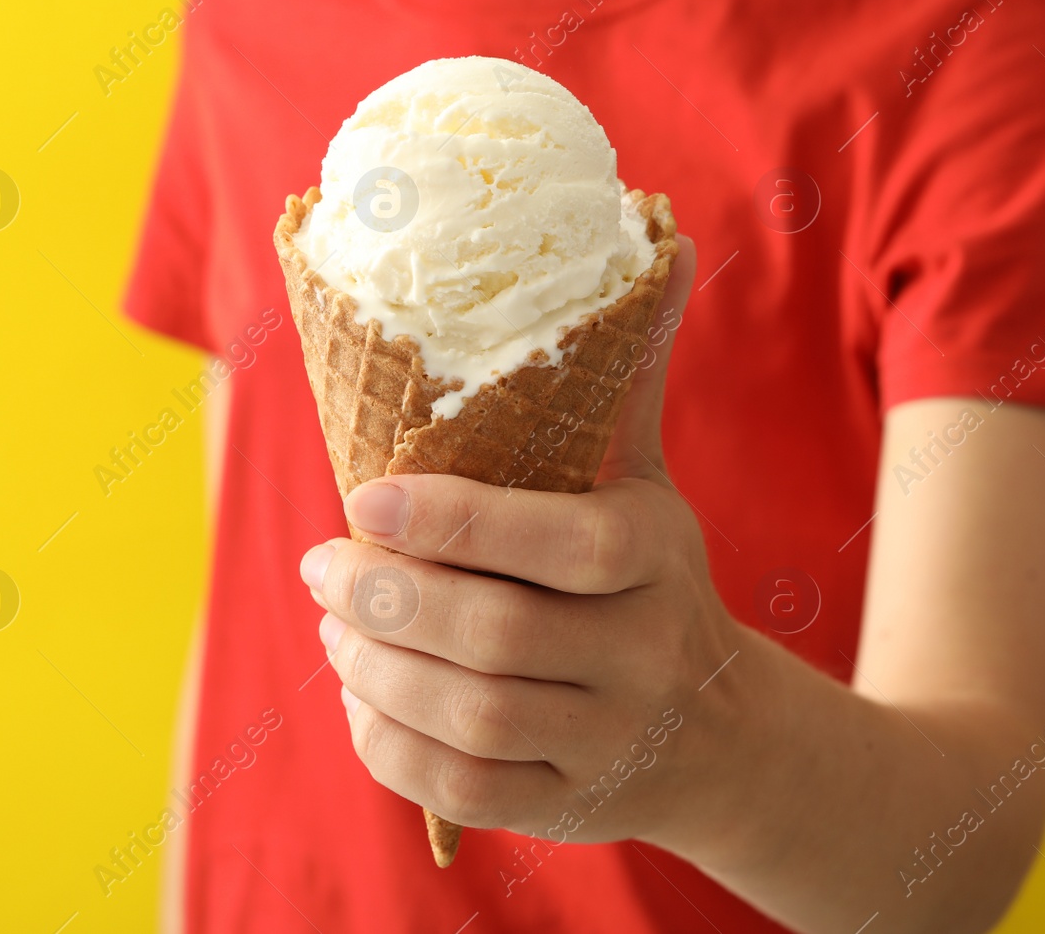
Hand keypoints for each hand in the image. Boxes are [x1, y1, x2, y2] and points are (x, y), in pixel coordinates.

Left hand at [299, 236, 750, 850]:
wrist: (719, 734)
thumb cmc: (654, 583)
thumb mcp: (647, 486)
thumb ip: (630, 379)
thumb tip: (663, 240)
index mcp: (654, 561)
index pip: (558, 544)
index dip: (453, 522)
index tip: (362, 496)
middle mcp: (640, 657)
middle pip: (494, 636)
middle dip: (386, 600)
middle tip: (324, 564)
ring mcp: (603, 741)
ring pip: (469, 716)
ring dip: (374, 669)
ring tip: (332, 625)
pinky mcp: (564, 805)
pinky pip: (460, 788)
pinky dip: (389, 743)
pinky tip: (360, 697)